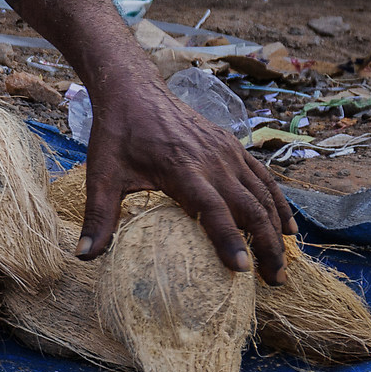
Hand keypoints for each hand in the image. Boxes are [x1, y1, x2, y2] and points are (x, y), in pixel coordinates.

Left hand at [78, 76, 293, 281]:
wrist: (133, 90)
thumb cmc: (117, 134)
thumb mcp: (101, 174)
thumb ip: (98, 216)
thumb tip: (83, 256)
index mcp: (181, 169)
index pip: (213, 210)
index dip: (229, 240)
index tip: (242, 270)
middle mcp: (212, 161)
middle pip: (250, 208)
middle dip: (266, 246)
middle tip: (273, 281)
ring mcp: (227, 152)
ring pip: (263, 194)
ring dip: (277, 230)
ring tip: (281, 265)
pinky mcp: (232, 146)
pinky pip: (264, 178)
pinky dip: (278, 203)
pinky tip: (287, 228)